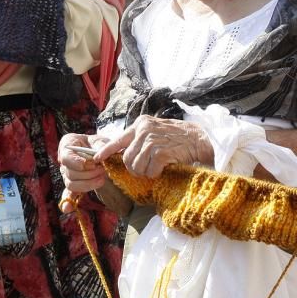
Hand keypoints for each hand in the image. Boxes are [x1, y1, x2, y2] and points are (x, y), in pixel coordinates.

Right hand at [58, 133, 109, 201]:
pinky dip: (67, 202)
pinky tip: (67, 209)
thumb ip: (100, 145)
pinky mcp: (73, 185)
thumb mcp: (101, 140)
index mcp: (67, 144)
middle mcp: (64, 160)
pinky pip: (68, 195)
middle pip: (70, 172)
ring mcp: (67, 174)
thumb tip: (98, 156)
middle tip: (102, 169)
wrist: (101, 151)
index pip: (66, 156)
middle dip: (88, 173)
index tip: (89, 163)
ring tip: (102, 179)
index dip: (77, 162)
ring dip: (88, 184)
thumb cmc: (99, 144)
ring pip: (72, 184)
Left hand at [94, 115, 212, 178]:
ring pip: (136, 166)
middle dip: (135, 168)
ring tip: (158, 166)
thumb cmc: (178, 139)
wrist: (200, 140)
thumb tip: (123, 154)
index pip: (118, 139)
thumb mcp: (156, 133)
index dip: (106, 151)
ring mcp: (151, 140)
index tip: (96, 158)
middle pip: (126, 158)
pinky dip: (157, 173)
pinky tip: (165, 167)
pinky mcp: (160, 151)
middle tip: (148, 168)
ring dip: (147, 172)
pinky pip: (150, 171)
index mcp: (141, 124)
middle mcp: (144, 129)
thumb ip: (141, 140)